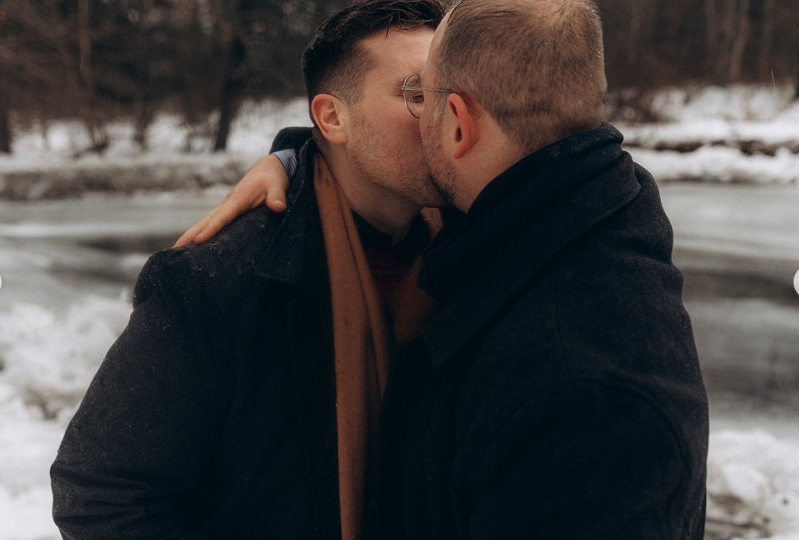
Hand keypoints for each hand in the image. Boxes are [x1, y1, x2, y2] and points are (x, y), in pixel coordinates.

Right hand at [175, 154, 289, 246]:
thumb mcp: (278, 184)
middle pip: (206, 220)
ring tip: (178, 249)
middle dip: (191, 234)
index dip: (211, 229)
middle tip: (175, 249)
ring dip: (192, 234)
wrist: (269, 167)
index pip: (223, 216)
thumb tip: (279, 207)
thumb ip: (278, 196)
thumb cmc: (273, 176)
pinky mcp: (230, 210)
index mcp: (238, 198)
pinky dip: (202, 231)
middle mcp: (228, 203)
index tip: (199, 240)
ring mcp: (227, 206)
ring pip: (206, 221)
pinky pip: (213, 222)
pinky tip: (196, 244)